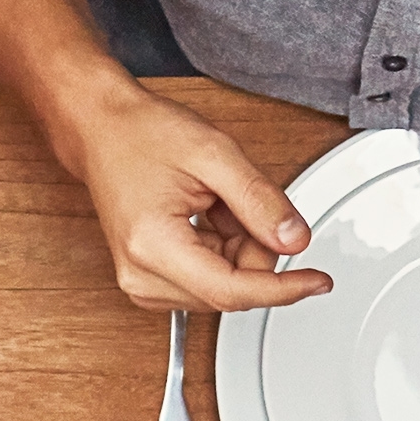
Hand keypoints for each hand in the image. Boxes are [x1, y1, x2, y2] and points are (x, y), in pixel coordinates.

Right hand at [71, 85, 330, 313]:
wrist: (102, 130)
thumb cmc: (143, 135)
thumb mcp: (214, 154)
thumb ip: (259, 201)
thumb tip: (295, 241)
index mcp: (153, 247)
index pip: (232, 291)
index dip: (283, 288)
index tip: (317, 281)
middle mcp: (142, 277)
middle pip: (231, 290)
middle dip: (252, 250)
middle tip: (237, 200)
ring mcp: (143, 284)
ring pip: (223, 287)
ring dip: (236, 248)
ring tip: (212, 202)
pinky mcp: (149, 282)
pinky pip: (207, 280)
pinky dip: (221, 249)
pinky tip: (205, 215)